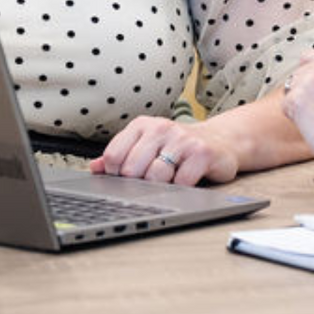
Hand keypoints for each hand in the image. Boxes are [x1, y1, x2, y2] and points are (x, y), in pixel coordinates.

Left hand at [90, 116, 240, 185]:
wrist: (219, 141)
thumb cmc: (177, 147)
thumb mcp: (146, 146)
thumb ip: (120, 156)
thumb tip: (94, 168)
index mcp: (141, 125)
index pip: (114, 155)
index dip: (116, 175)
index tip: (126, 179)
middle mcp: (161, 128)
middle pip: (132, 169)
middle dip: (138, 183)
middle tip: (150, 182)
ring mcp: (182, 139)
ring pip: (155, 176)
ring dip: (160, 186)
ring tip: (169, 180)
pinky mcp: (202, 153)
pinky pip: (181, 182)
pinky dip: (181, 188)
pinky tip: (185, 180)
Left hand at [279, 51, 313, 154]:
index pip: (309, 58)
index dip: (309, 75)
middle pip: (298, 74)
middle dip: (303, 91)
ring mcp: (309, 80)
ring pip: (290, 89)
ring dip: (299, 104)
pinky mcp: (296, 98)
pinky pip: (286, 106)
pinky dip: (295, 118)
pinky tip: (312, 124)